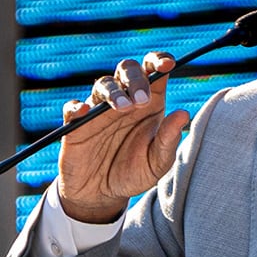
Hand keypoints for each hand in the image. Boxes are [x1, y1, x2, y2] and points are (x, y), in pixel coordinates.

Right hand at [53, 52, 190, 225]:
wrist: (103, 196)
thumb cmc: (134, 173)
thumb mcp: (157, 162)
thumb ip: (169, 139)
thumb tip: (184, 114)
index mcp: (149, 102)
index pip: (154, 70)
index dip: (160, 60)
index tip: (167, 64)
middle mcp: (124, 99)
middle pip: (127, 69)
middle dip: (136, 78)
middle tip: (142, 101)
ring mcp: (99, 110)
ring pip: (103, 84)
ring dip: (114, 92)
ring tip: (123, 109)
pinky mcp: (76, 125)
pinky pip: (72, 108)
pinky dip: (77, 106)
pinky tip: (84, 111)